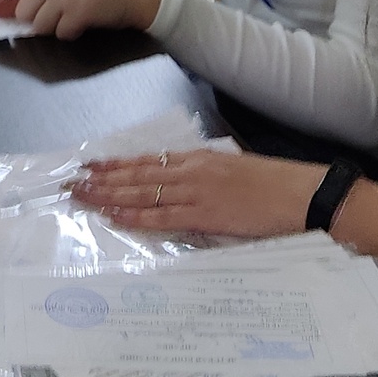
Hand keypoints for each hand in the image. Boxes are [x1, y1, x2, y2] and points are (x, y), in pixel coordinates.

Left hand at [72, 149, 327, 238]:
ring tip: (82, 196)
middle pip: (137, 174)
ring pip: (143, 193)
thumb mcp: (236, 172)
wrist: (304, 195)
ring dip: (109, 195)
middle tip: (72, 182)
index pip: (148, 161)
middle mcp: (193, 171)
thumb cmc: (276, 187)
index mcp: (200, 160)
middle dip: (102, 179)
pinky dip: (136, 216)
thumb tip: (184, 183)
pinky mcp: (207, 215)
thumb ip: (208, 176)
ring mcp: (198, 192)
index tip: (92, 166)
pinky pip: (163, 216)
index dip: (117, 165)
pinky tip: (114, 216)